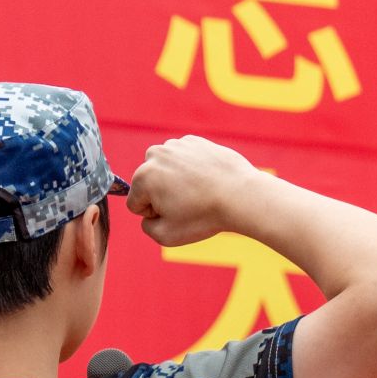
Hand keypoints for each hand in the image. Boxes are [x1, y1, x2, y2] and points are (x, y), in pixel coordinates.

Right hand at [124, 135, 263, 247]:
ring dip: (176, 181)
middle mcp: (155, 155)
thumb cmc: (203, 217)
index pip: (135, 203)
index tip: (175, 215)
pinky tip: (207, 180)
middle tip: (188, 204)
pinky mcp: (195, 141)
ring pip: (166, 170)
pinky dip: (192, 170)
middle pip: (149, 183)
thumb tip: (149, 215)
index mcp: (143, 177)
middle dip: (162, 195)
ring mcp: (176, 145)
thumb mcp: (166, 236)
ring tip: (199, 192)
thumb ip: (147, 227)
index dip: (153, 215)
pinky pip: (185, 161)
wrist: (241, 195)